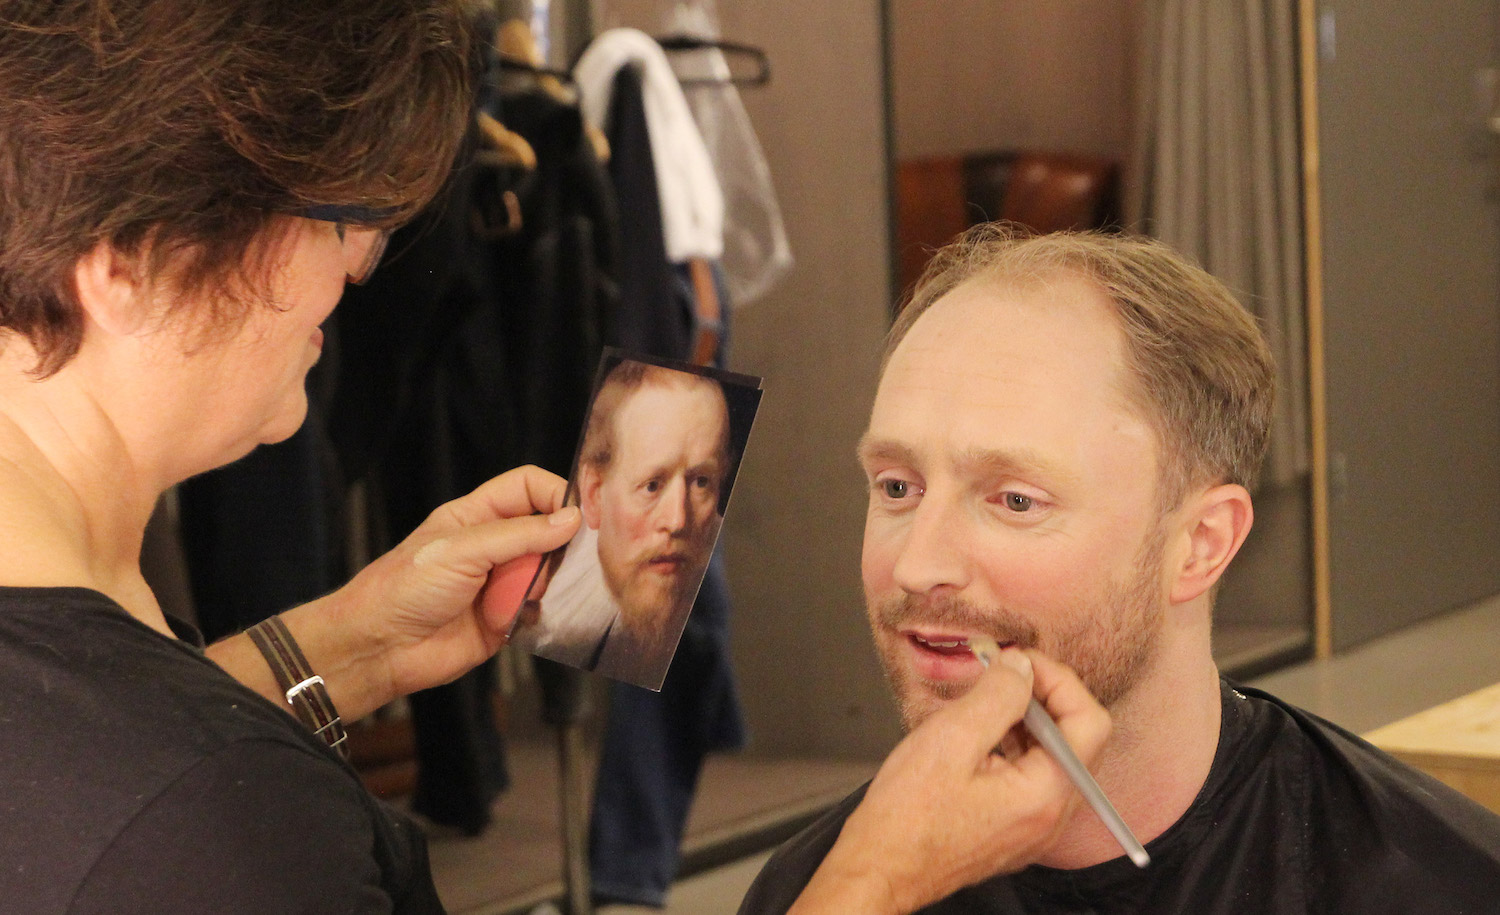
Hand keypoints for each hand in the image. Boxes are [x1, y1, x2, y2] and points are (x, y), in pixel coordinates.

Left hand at [316, 465, 580, 710]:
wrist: (379, 649)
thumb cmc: (404, 589)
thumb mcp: (462, 549)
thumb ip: (519, 534)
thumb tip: (571, 520)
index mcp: (476, 515)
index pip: (527, 488)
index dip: (555, 494)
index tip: (580, 515)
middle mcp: (493, 546)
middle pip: (546, 531)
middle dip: (557, 545)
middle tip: (561, 560)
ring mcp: (501, 583)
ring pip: (548, 572)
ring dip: (548, 582)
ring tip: (528, 595)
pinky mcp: (506, 619)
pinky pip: (541, 610)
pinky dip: (542, 613)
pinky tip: (524, 617)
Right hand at [792, 649, 1110, 914]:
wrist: (880, 868)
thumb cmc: (907, 817)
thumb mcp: (950, 738)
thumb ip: (997, 696)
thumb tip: (1021, 666)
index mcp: (1046, 794)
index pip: (1089, 721)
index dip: (1058, 681)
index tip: (1021, 663)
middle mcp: (1051, 816)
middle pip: (1075, 738)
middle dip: (1040, 698)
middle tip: (1000, 676)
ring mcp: (1035, 827)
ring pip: (1052, 756)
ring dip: (1024, 721)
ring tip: (980, 705)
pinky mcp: (1015, 829)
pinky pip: (1031, 777)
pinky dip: (1012, 747)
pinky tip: (975, 737)